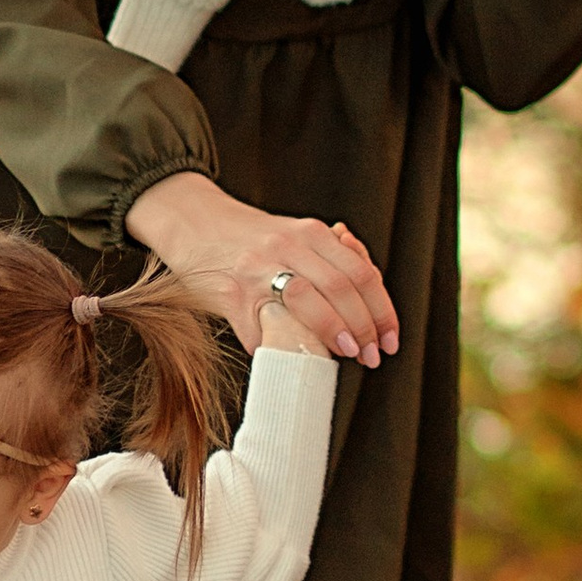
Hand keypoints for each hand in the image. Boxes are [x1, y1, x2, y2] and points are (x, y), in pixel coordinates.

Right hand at [125, 172, 396, 363]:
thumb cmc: (250, 237)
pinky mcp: (230, 295)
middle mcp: (286, 247)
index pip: (361, 273)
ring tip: (344, 355)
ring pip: (307, 303)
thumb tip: (369, 280)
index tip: (389, 339)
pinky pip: (260, 330)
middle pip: (342, 288)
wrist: (192, 221)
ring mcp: (256, 271)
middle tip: (371, 355)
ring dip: (333, 334)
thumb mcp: (294, 233)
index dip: (382, 310)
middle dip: (364, 328)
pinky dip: (279, 349)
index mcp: (309, 233)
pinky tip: (288, 359)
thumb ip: (331, 253)